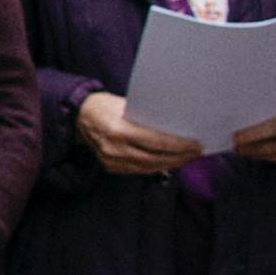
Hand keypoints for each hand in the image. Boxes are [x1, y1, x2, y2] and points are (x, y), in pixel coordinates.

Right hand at [76, 91, 203, 176]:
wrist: (79, 115)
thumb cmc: (105, 105)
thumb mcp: (127, 104)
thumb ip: (148, 116)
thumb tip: (176, 125)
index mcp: (118, 129)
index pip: (157, 142)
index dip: (180, 146)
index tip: (196, 144)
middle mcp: (114, 147)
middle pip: (155, 158)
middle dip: (180, 157)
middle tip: (196, 153)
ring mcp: (110, 159)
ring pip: (148, 167)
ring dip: (170, 164)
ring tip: (185, 158)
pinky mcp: (110, 166)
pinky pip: (138, 170)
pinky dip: (155, 167)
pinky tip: (167, 162)